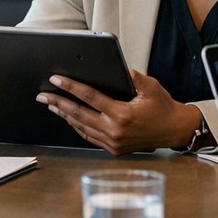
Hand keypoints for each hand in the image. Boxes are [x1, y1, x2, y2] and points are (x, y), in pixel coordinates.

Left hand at [36, 69, 198, 154]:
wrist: (174, 130)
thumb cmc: (163, 107)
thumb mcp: (150, 86)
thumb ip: (131, 76)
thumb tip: (116, 68)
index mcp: (122, 114)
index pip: (90, 97)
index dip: (71, 87)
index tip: (57, 79)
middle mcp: (115, 130)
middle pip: (79, 114)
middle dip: (58, 102)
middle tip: (43, 94)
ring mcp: (113, 142)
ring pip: (81, 127)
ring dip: (64, 115)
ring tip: (51, 104)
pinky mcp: (113, 149)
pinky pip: (89, 137)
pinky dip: (76, 127)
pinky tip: (68, 118)